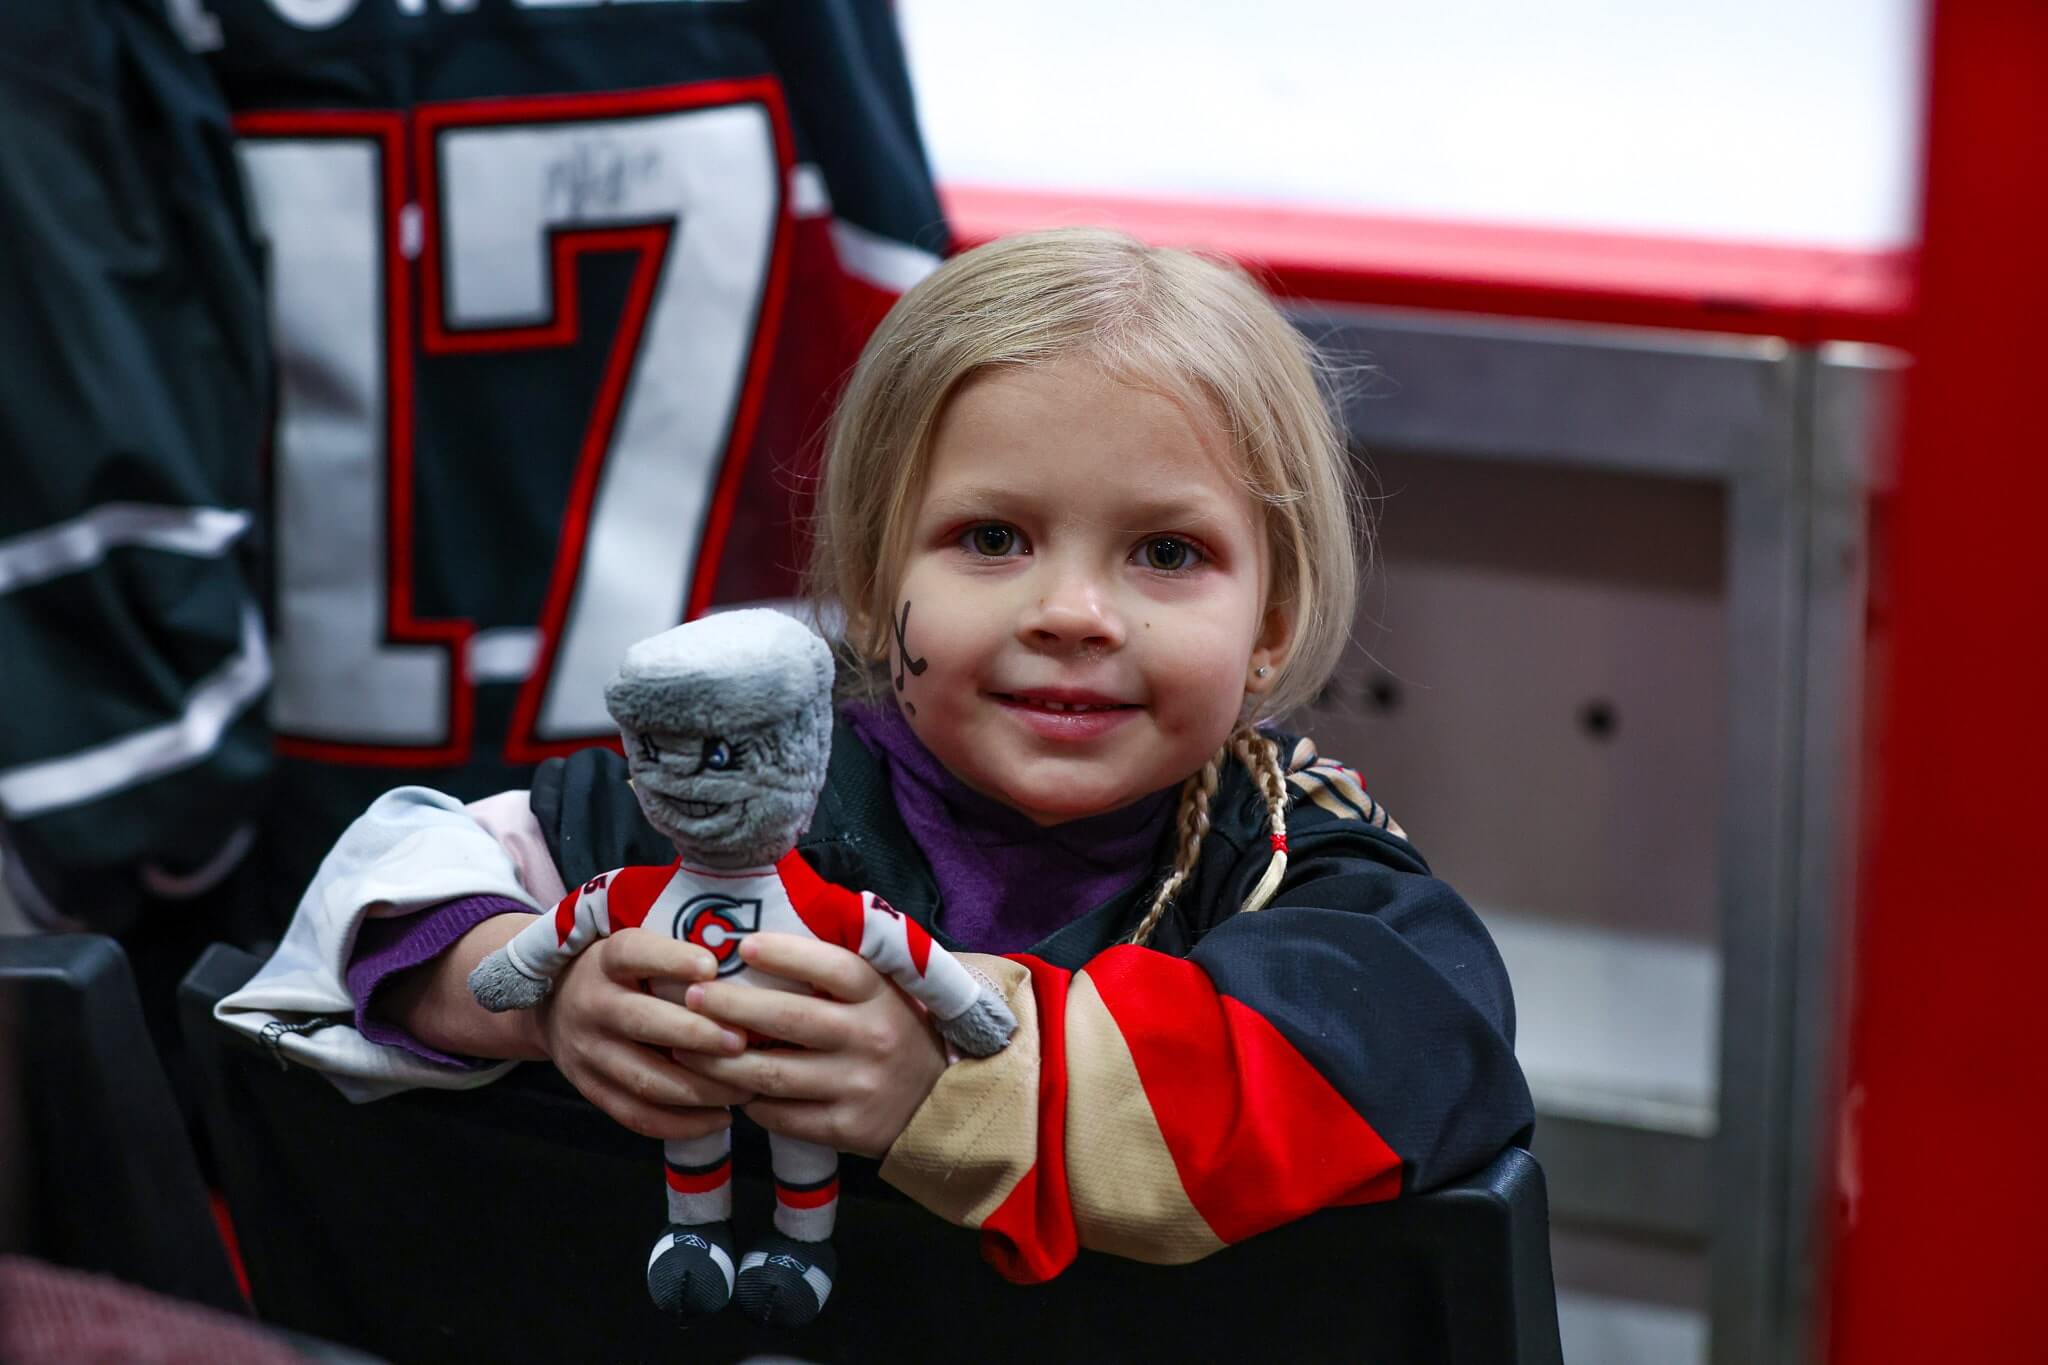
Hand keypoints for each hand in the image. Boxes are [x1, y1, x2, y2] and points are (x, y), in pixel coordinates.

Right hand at [537, 927, 757, 1140]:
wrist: (554, 1004)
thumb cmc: (622, 972)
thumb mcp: (637, 950)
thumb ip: (677, 957)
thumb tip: (748, 967)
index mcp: (605, 960)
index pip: (633, 953)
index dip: (670, 959)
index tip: (712, 966)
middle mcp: (591, 1004)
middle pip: (641, 1021)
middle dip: (696, 1034)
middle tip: (742, 1042)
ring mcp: (587, 1052)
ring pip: (644, 1078)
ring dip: (700, 1088)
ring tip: (745, 1088)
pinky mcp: (590, 1089)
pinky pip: (636, 1116)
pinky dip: (681, 1124)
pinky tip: (720, 1118)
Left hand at [680, 933, 947, 1157]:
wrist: (941, 1101)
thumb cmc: (896, 1031)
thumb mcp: (885, 991)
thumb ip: (840, 971)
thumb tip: (766, 942)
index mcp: (881, 995)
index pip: (832, 967)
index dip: (786, 954)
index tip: (742, 945)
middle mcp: (872, 1037)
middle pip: (790, 1019)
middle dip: (732, 1006)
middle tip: (692, 996)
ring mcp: (859, 1086)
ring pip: (774, 1073)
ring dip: (722, 1061)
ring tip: (685, 1046)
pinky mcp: (847, 1129)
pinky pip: (783, 1116)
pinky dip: (750, 1103)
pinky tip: (727, 1089)